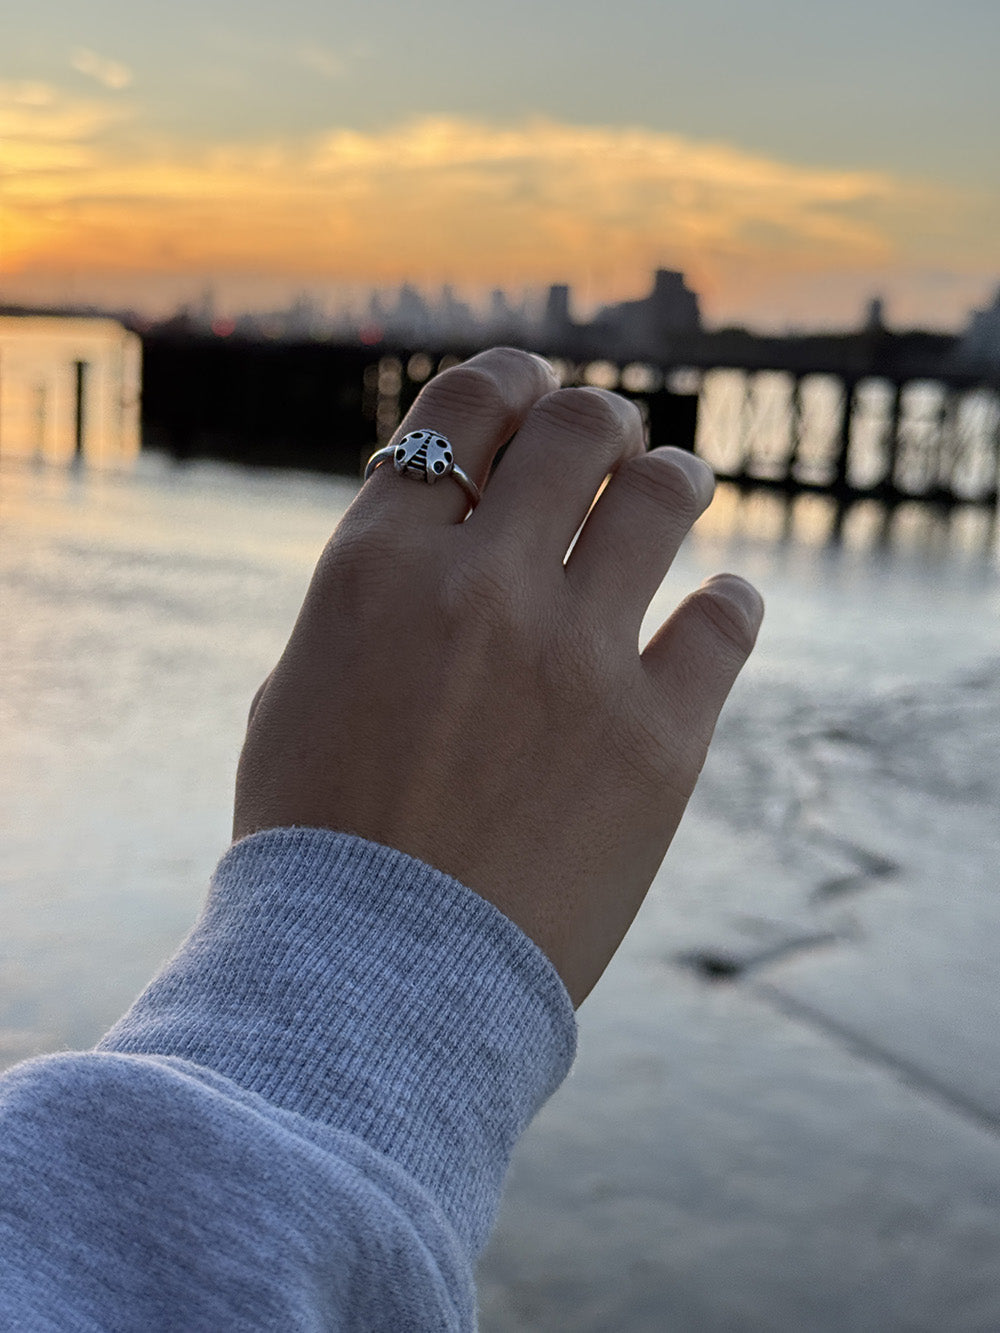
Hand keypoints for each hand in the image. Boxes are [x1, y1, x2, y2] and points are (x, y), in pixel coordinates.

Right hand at [234, 348, 762, 1004]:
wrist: (375, 986)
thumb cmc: (320, 842)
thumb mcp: (303, 689)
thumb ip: (375, 597)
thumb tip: (448, 534)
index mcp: (377, 568)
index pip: (466, 408)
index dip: (511, 383)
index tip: (534, 395)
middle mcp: (480, 588)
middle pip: (576, 427)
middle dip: (597, 420)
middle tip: (608, 441)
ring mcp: (577, 660)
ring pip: (661, 493)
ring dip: (671, 474)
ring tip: (673, 482)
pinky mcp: (659, 740)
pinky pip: (726, 621)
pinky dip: (726, 603)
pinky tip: (717, 606)